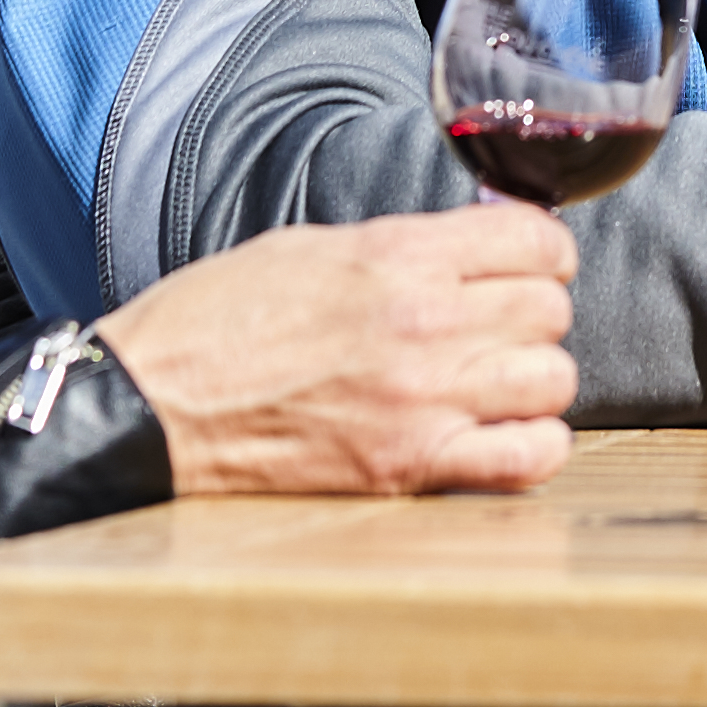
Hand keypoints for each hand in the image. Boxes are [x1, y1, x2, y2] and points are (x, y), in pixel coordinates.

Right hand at [94, 203, 577, 494]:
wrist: (152, 402)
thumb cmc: (218, 319)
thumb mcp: (312, 247)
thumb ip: (404, 247)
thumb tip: (477, 244)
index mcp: (397, 257)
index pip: (537, 239)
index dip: (541, 250)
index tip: (526, 262)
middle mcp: (424, 325)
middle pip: (551, 309)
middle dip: (534, 310)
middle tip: (499, 322)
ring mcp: (422, 401)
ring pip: (555, 380)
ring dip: (533, 377)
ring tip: (496, 379)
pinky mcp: (409, 467)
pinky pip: (529, 458)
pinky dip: (532, 444)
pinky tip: (500, 432)